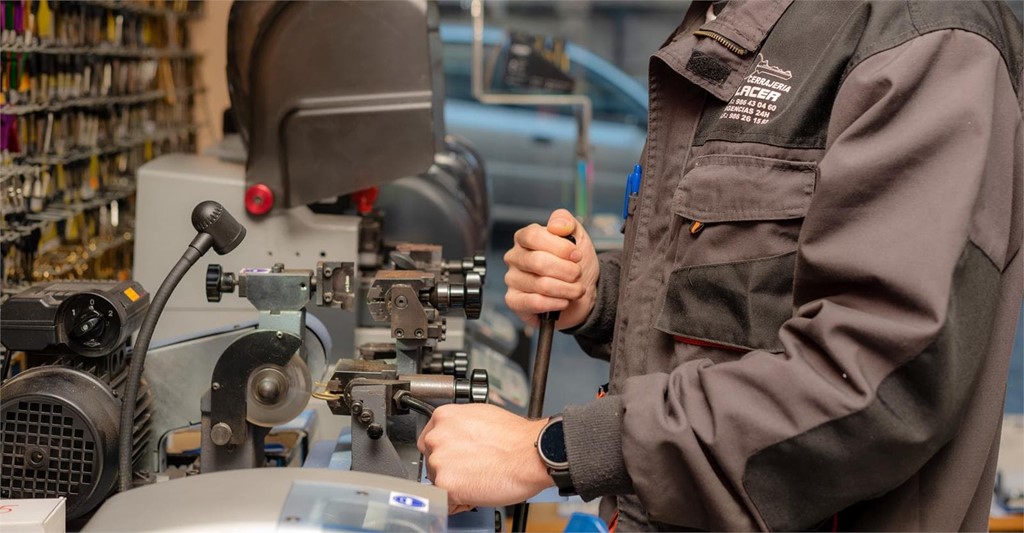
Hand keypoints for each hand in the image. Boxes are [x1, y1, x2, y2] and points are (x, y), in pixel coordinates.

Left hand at [417, 404, 552, 510]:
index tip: (456, 458)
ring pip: (437, 481)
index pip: (430, 441)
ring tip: (479, 479)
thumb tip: (457, 437)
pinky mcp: (445, 484)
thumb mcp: (481, 416)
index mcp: (444, 417)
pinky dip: (459, 502)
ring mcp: (439, 460)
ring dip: (455, 485)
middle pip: (432, 461)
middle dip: (450, 469)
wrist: (530, 454)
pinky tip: (477, 492)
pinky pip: (444, 501)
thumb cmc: (515, 438)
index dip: (446, 453)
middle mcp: (436, 436)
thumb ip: (460, 426)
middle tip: (473, 469)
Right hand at [504, 209, 599, 328]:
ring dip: (567, 289)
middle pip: (538, 262)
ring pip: (540, 285)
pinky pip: (534, 302)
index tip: (577, 255)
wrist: (581, 292)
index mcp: (525, 238)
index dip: (560, 247)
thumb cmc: (575, 264)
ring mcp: (512, 279)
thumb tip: (556, 225)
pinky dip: (555, 303)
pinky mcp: (514, 301)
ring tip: (576, 290)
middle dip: (567, 271)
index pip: (534, 236)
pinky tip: (564, 301)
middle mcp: (514, 257)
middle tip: (578, 274)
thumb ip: (566, 222)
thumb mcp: (578, 237)